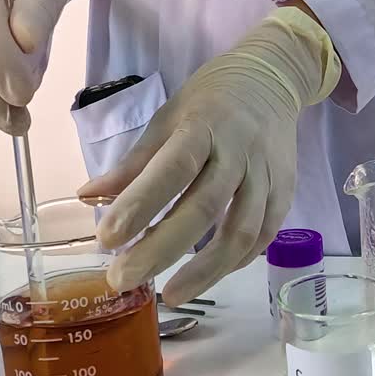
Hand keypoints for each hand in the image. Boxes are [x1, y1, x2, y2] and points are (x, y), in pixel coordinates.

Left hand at [77, 7, 340, 305]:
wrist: (271, 80)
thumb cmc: (209, 103)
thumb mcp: (167, 119)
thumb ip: (134, 163)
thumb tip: (87, 196)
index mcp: (202, 127)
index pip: (172, 169)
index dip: (140, 204)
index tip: (107, 239)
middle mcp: (238, 151)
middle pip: (204, 207)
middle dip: (162, 248)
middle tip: (123, 279)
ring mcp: (267, 174)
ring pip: (241, 230)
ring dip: (205, 270)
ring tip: (169, 295)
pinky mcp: (286, 192)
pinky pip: (263, 236)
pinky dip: (234, 261)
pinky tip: (207, 276)